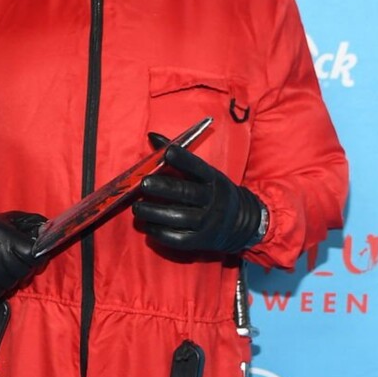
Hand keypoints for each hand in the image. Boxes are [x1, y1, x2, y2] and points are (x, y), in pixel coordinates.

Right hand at [0, 208, 46, 300]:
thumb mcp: (9, 219)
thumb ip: (32, 224)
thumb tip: (50, 234)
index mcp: (3, 235)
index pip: (31, 254)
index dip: (36, 257)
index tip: (33, 256)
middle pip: (23, 271)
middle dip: (24, 269)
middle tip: (17, 262)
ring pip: (10, 284)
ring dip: (11, 280)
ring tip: (4, 269)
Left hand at [133, 140, 265, 255]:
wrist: (240, 223)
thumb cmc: (211, 191)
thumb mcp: (203, 172)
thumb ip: (177, 155)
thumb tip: (151, 136)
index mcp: (212, 179)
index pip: (198, 167)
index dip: (184, 160)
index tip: (169, 152)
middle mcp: (211, 200)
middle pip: (186, 193)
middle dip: (163, 188)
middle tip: (144, 184)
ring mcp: (207, 222)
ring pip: (178, 217)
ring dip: (155, 213)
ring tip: (137, 208)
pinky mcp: (200, 241)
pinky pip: (177, 238)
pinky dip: (160, 232)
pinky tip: (147, 226)